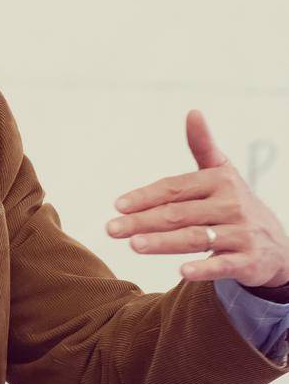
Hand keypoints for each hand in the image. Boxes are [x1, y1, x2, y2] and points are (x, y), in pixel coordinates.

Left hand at [106, 109, 288, 290]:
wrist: (276, 245)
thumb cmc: (235, 205)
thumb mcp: (223, 173)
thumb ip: (203, 146)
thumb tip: (193, 111)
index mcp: (220, 181)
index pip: (175, 187)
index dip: (146, 196)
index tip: (117, 205)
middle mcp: (231, 205)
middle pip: (179, 214)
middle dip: (143, 221)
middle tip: (111, 229)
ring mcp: (241, 233)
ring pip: (197, 237)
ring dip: (164, 242)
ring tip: (134, 245)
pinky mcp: (248, 260)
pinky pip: (223, 264)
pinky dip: (204, 268)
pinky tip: (182, 272)